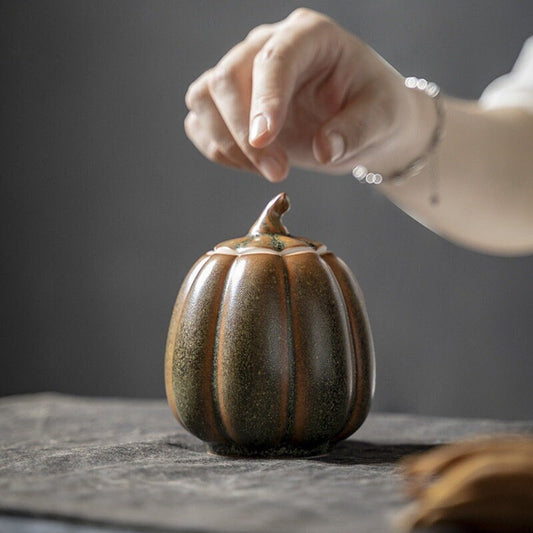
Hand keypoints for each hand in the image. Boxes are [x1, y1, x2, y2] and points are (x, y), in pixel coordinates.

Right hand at [184, 8, 435, 181]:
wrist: (363, 123)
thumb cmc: (375, 110)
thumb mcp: (382, 118)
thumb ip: (356, 130)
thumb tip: (324, 149)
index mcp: (309, 36)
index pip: (273, 59)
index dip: (264, 100)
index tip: (264, 141)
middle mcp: (269, 46)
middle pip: (226, 78)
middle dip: (242, 133)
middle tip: (276, 172)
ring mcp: (245, 74)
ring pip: (203, 97)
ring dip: (225, 142)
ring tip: (266, 170)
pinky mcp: (232, 104)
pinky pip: (201, 122)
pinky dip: (217, 148)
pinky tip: (251, 165)